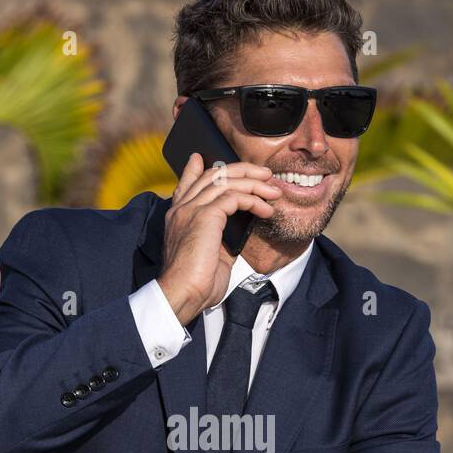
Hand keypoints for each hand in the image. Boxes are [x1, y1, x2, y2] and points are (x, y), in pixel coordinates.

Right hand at [157, 152, 281, 323]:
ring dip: (255, 184)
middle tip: (263, 174)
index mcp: (178, 217)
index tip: (203, 159)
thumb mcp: (211, 255)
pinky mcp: (205, 216)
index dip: (195, 169)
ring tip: (274, 192)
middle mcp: (182, 209)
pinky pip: (234, 197)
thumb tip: (241, 229)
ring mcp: (192, 210)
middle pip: (212, 175)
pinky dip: (254, 200)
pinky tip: (266, 210)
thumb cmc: (196, 283)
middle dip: (242, 170)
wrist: (183, 294)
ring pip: (226, 182)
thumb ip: (222, 237)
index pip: (187, 184)